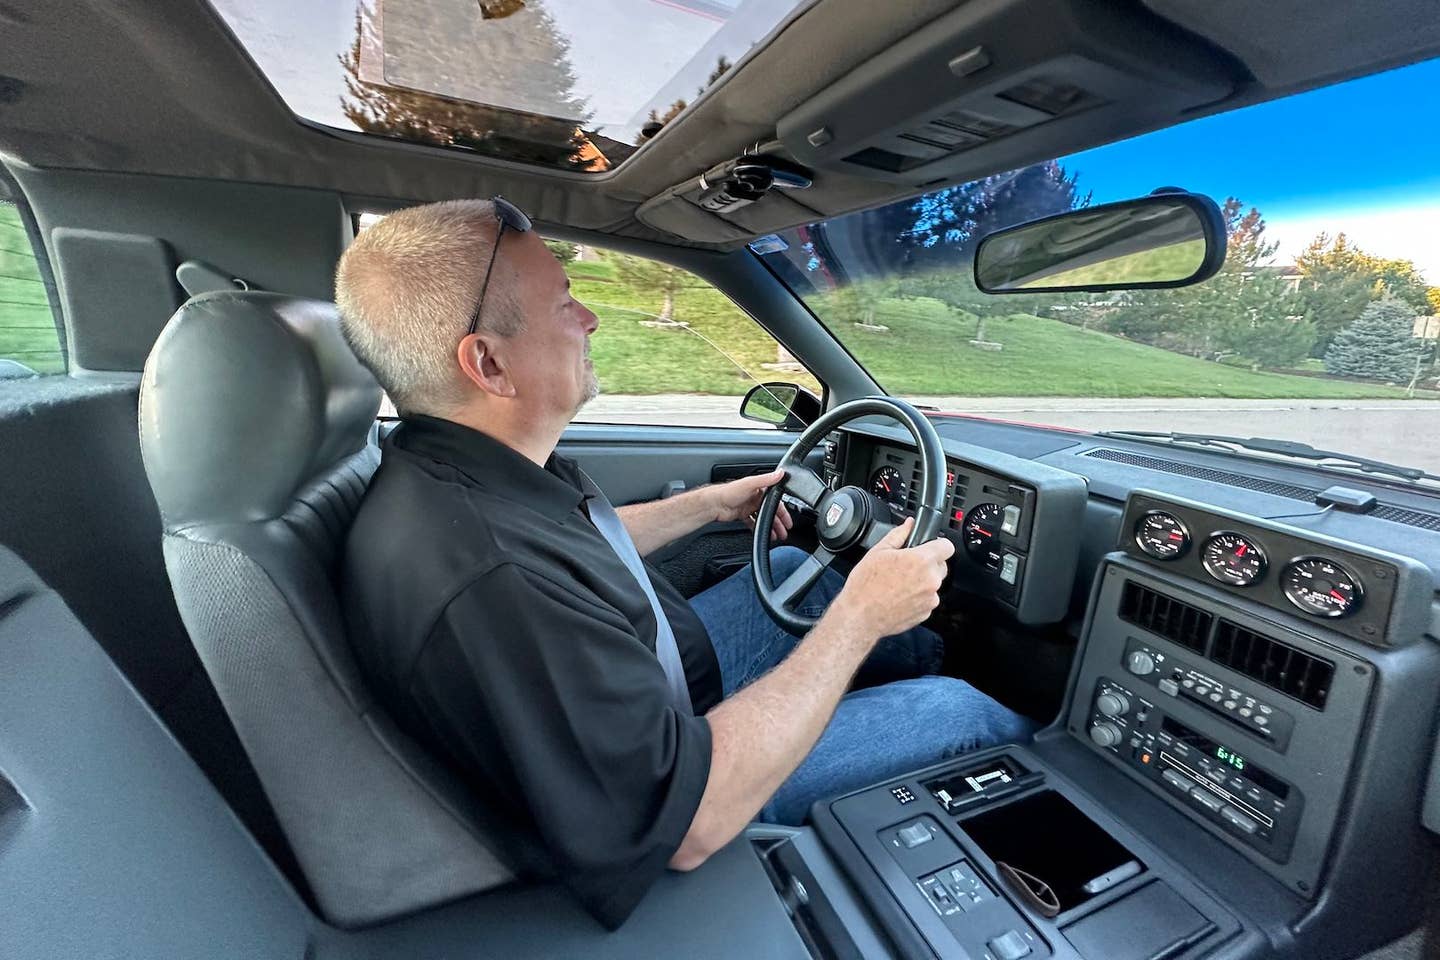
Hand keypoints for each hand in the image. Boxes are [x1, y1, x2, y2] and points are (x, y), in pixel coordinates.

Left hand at [710, 468, 792, 541]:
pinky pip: (752, 522)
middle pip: (770, 511)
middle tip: (784, 532)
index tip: (788, 521)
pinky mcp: (741, 514)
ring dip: (769, 527)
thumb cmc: (728, 492)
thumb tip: (780, 473)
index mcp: (758, 489)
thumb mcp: (750, 483)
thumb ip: (766, 479)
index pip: (776, 501)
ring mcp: (748, 506)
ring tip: (775, 536)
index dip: (783, 512)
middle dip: (778, 522)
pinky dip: (758, 528)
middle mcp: (754, 497)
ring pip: (762, 518)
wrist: (713, 504)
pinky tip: (761, 533)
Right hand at [830, 518, 953, 639]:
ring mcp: (930, 598)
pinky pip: (928, 599)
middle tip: (907, 567)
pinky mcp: (926, 612)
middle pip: (941, 565)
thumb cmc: (865, 586)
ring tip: (900, 584)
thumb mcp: (878, 552)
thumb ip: (898, 535)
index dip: (938, 544)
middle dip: (928, 564)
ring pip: (934, 583)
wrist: (860, 616)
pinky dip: (918, 597)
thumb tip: (909, 525)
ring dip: (923, 582)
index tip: (930, 546)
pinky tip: (901, 596)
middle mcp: (930, 580)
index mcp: (920, 560)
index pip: (947, 546)